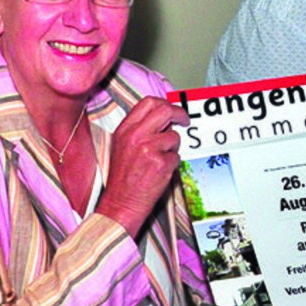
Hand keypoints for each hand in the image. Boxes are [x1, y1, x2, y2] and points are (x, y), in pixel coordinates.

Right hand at [94, 96, 186, 234]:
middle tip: (185, 121)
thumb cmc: (123, 177)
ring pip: (174, 137)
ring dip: (173, 148)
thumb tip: (164, 119)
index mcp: (125, 129)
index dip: (166, 105)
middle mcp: (136, 135)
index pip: (149, 103)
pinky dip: (172, 164)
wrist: (121, 201)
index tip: (173, 112)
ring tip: (159, 160)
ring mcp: (149, 148)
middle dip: (180, 114)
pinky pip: (176, 157)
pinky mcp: (161, 163)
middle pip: (165, 110)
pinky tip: (159, 172)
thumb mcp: (123, 145)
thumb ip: (140, 129)